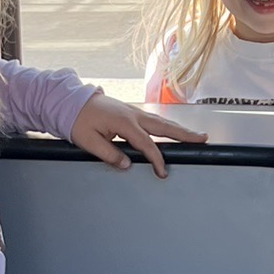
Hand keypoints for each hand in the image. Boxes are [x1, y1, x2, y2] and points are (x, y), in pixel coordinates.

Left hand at [70, 93, 205, 177]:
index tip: (162, 172)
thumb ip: (109, 154)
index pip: (146, 144)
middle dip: (184, 134)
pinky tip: (173, 131)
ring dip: (178, 129)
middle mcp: (133, 115)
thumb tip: (127, 164)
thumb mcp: (89, 141)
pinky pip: (153, 120)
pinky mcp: (130, 112)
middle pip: (164, 126)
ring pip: (161, 122)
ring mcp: (133, 111)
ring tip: (195, 135)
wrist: (71, 101)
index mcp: (124, 122)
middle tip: (202, 139)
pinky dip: (167, 126)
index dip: (156, 159)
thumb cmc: (78, 120)